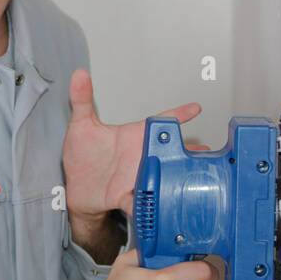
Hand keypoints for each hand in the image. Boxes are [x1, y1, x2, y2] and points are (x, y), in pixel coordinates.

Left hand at [62, 69, 201, 242]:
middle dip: (189, 152)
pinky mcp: (126, 196)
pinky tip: (157, 204)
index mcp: (133, 137)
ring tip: (190, 177)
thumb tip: (79, 74)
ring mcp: (134, 177)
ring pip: (162, 176)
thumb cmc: (81, 156)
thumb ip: (81, 98)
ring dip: (175, 177)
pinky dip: (149, 204)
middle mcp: (138, 157)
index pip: (159, 122)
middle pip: (168, 152)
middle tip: (206, 152)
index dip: (178, 115)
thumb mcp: (80, 125)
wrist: (74, 188)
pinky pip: (141, 201)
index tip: (195, 108)